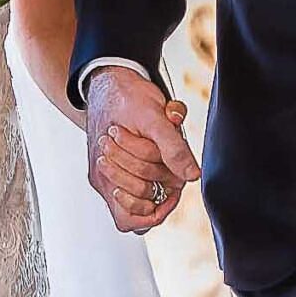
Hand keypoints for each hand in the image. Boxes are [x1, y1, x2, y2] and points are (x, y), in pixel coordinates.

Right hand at [84, 67, 199, 232]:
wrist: (109, 79)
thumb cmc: (127, 97)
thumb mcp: (155, 117)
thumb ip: (174, 148)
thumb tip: (192, 176)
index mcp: (106, 171)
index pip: (134, 217)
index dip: (159, 209)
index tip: (175, 187)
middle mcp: (103, 179)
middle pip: (140, 205)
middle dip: (159, 183)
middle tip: (169, 162)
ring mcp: (107, 175)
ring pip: (137, 201)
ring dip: (155, 179)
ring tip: (161, 158)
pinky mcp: (112, 168)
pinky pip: (133, 190)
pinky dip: (150, 177)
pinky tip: (158, 161)